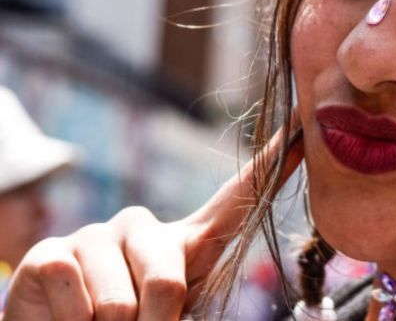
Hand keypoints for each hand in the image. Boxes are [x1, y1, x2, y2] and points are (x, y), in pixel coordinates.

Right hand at [2, 127, 303, 320]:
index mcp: (184, 244)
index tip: (303, 135)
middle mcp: (142, 227)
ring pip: (119, 304)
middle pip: (169, 282)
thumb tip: (187, 298)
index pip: (233, 204)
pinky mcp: (52, 252)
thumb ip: (189, 301)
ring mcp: (96, 235)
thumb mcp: (170, 315)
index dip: (269, 170)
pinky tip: (69, 317)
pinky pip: (75, 299)